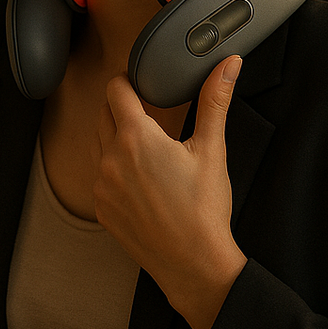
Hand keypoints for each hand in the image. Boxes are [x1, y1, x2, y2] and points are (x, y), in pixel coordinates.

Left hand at [95, 55, 247, 328]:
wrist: (193, 263)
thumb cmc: (204, 209)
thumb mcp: (212, 150)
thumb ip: (215, 101)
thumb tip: (228, 64)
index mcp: (135, 138)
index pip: (115, 90)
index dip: (128, 81)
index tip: (141, 83)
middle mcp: (110, 159)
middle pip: (103, 114)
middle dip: (123, 108)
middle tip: (149, 113)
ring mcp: (102, 186)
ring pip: (99, 145)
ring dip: (116, 138)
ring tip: (148, 147)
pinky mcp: (101, 209)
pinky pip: (100, 176)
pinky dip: (114, 170)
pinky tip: (141, 179)